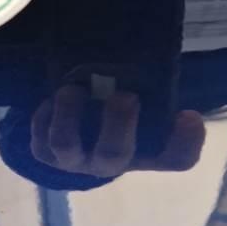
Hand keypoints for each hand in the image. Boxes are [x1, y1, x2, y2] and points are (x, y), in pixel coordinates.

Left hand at [30, 85, 206, 177]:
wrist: (77, 131)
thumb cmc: (114, 113)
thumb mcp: (137, 105)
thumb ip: (143, 90)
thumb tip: (135, 61)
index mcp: (144, 153)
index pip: (175, 159)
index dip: (184, 142)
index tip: (187, 115)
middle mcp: (109, 164)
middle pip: (114, 153)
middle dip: (118, 123)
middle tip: (125, 96)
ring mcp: (73, 162)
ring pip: (65, 144)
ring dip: (68, 113)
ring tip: (73, 89)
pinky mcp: (44, 154)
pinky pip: (39, 138)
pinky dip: (44, 115)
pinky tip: (53, 100)